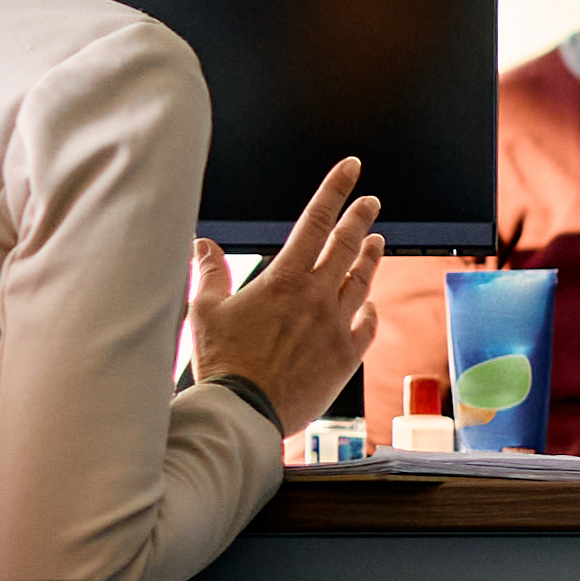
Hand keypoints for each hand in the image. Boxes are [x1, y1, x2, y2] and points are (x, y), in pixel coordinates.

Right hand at [190, 157, 381, 420]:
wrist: (245, 412)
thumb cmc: (222, 363)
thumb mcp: (205, 312)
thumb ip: (209, 273)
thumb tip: (202, 245)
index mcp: (284, 280)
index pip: (316, 221)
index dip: (336, 189)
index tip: (351, 168)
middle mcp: (317, 297)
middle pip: (348, 245)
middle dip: (361, 217)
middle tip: (370, 202)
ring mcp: (336, 326)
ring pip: (363, 282)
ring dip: (371, 258)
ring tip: (377, 242)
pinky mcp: (346, 357)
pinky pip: (368, 325)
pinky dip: (370, 310)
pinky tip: (369, 304)